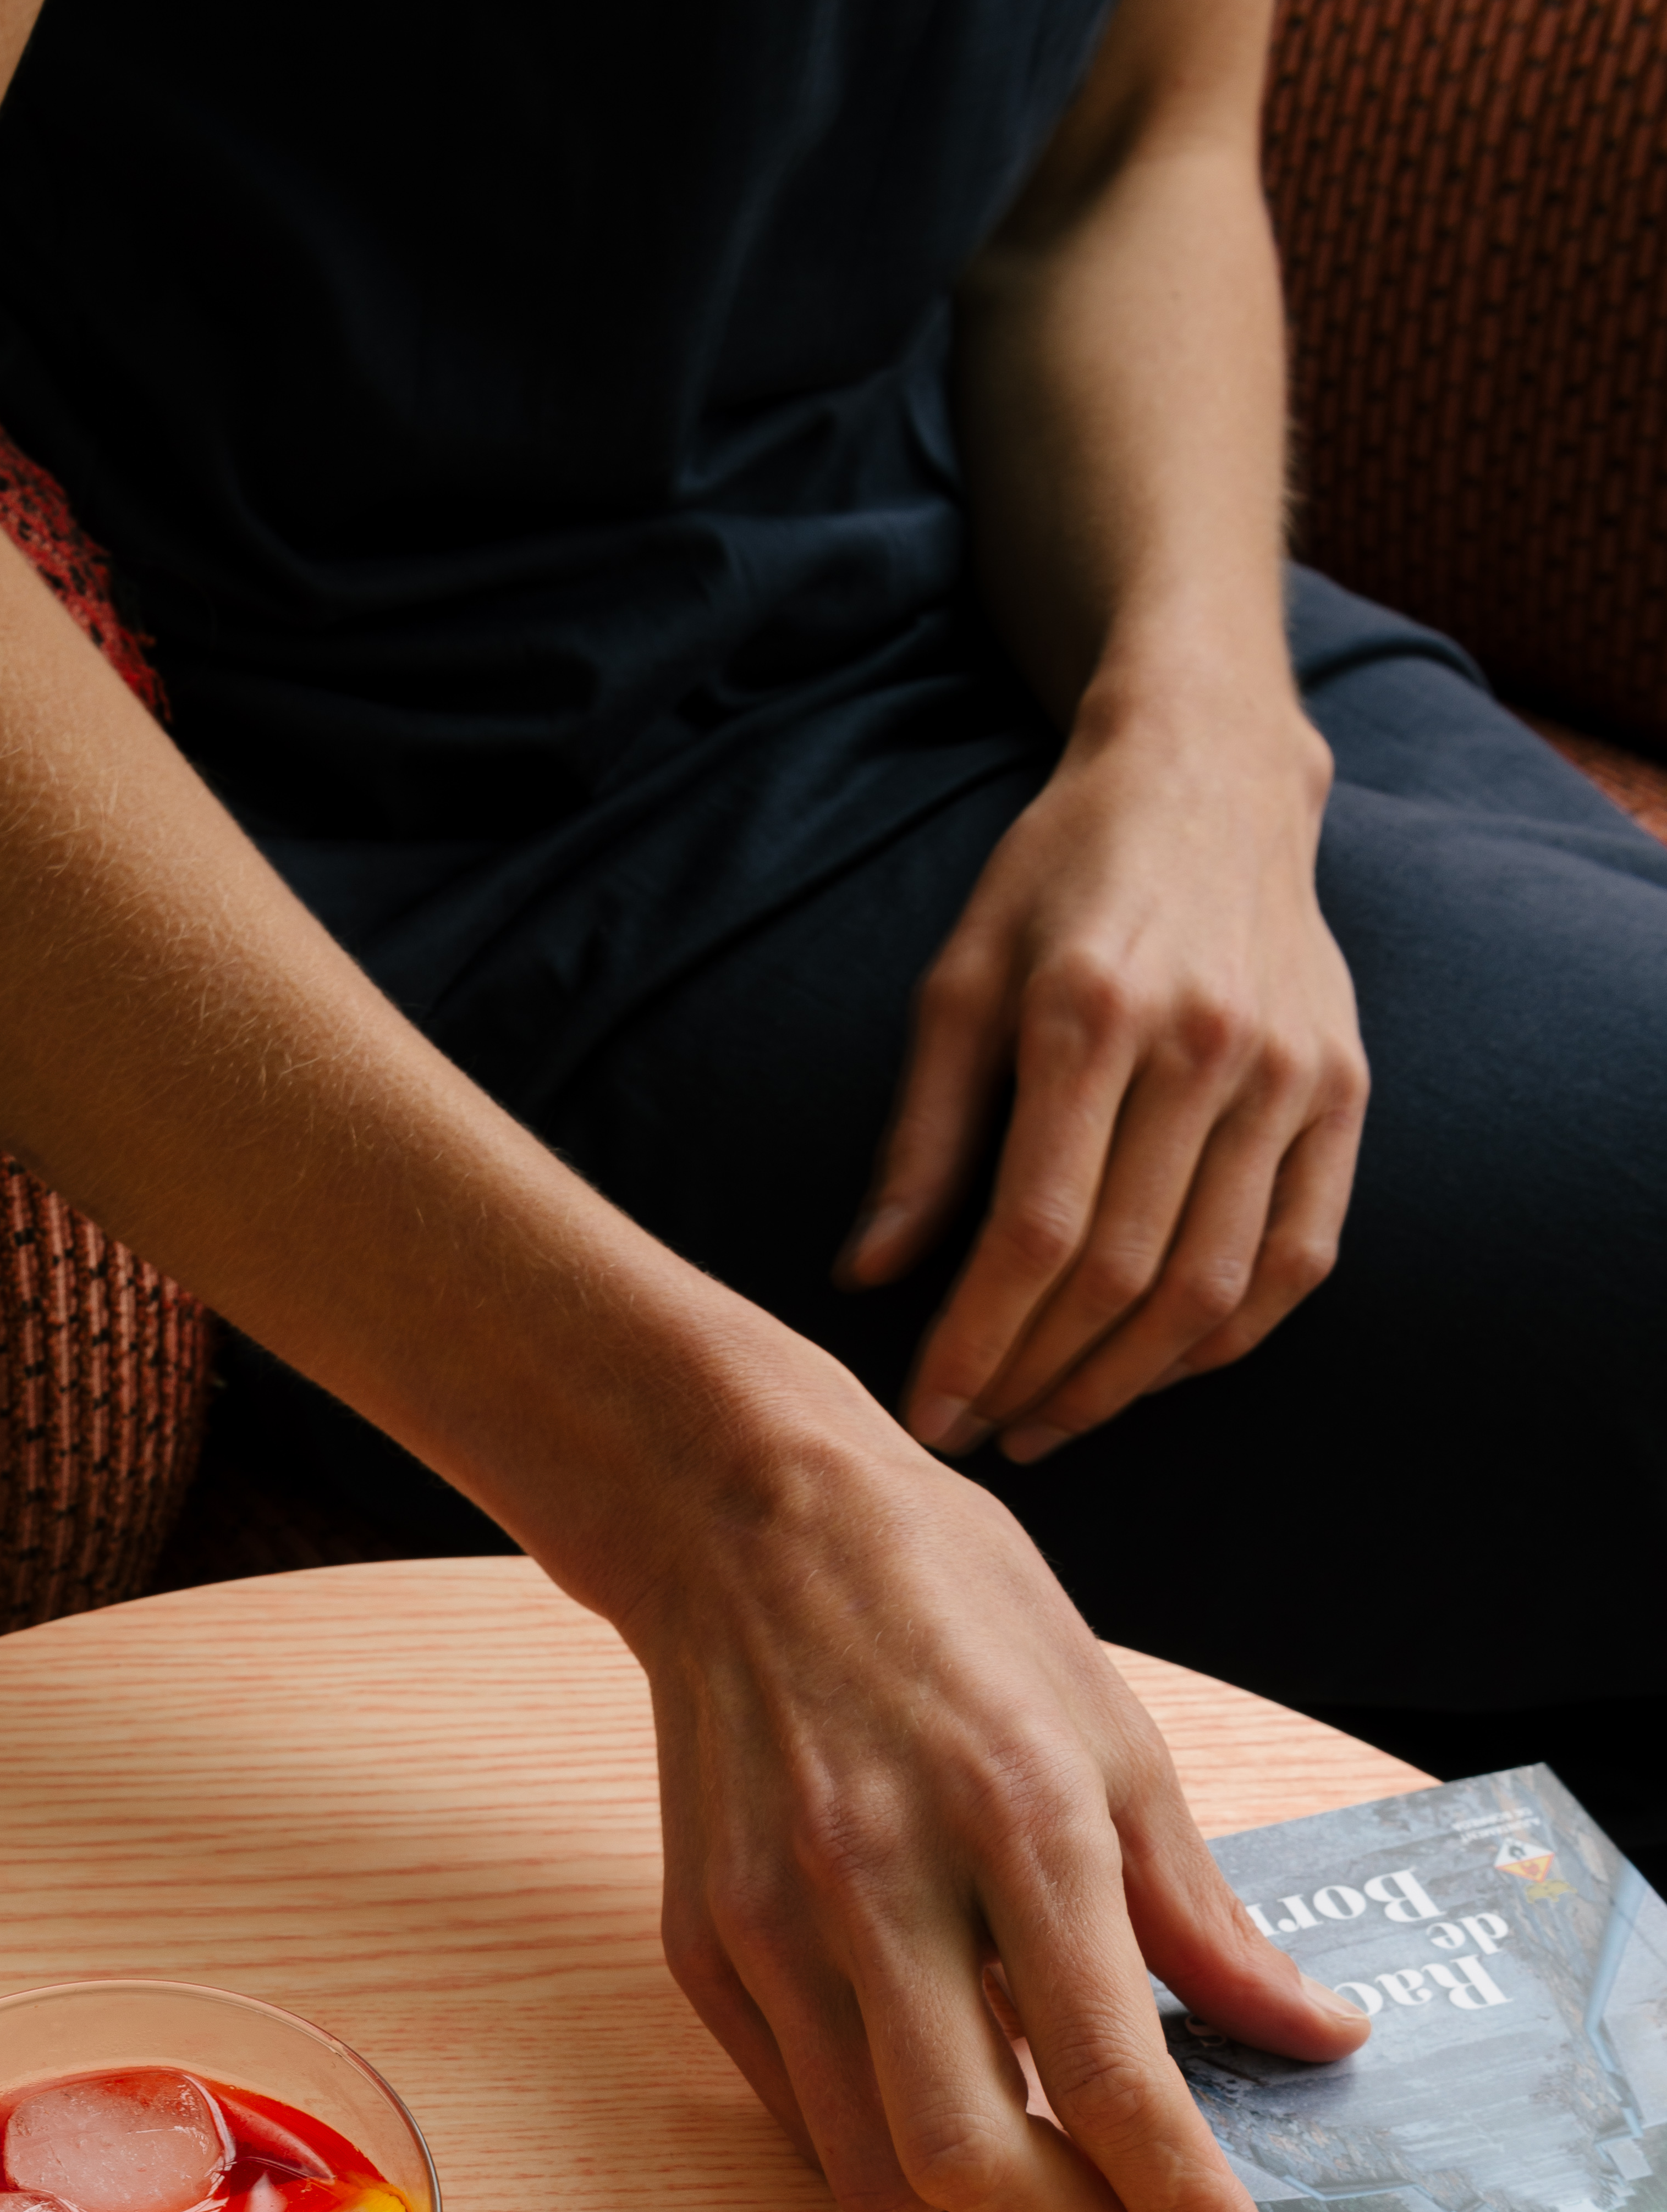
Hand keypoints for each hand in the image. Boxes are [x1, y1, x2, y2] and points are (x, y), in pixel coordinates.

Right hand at [611, 1348, 1368, 2211]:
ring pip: (871, 2166)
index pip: (1115, 2078)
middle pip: (970, 2164)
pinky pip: (795, 2110)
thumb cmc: (947, 1605)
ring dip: (966, 2189)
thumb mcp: (1114, 1732)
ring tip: (1021, 2112)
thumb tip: (1308, 2033)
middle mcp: (880, 1881)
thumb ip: (1198, 1911)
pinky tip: (916, 2044)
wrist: (744, 1523)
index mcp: (1018, 1820)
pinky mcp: (700, 1942)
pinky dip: (873, 2123)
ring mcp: (770, 1920)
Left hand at [837, 695, 1366, 1464]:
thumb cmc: (1060, 882)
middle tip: (977, 1432)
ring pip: (1210, 1285)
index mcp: (1088, 1015)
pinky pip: (1297, 1258)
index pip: (1031, 1232)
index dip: (974, 1343)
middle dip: (1035, 1377)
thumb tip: (867, 1277)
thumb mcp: (958, 981)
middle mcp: (1204, 1048)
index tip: (923, 1413)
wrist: (1211, 779)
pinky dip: (1224, 1339)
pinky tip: (1153, 1373)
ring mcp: (1290, 1074)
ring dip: (1124, 1382)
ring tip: (1049, 1422)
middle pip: (1119, 1274)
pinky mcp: (1345, 1092)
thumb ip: (921, 1136)